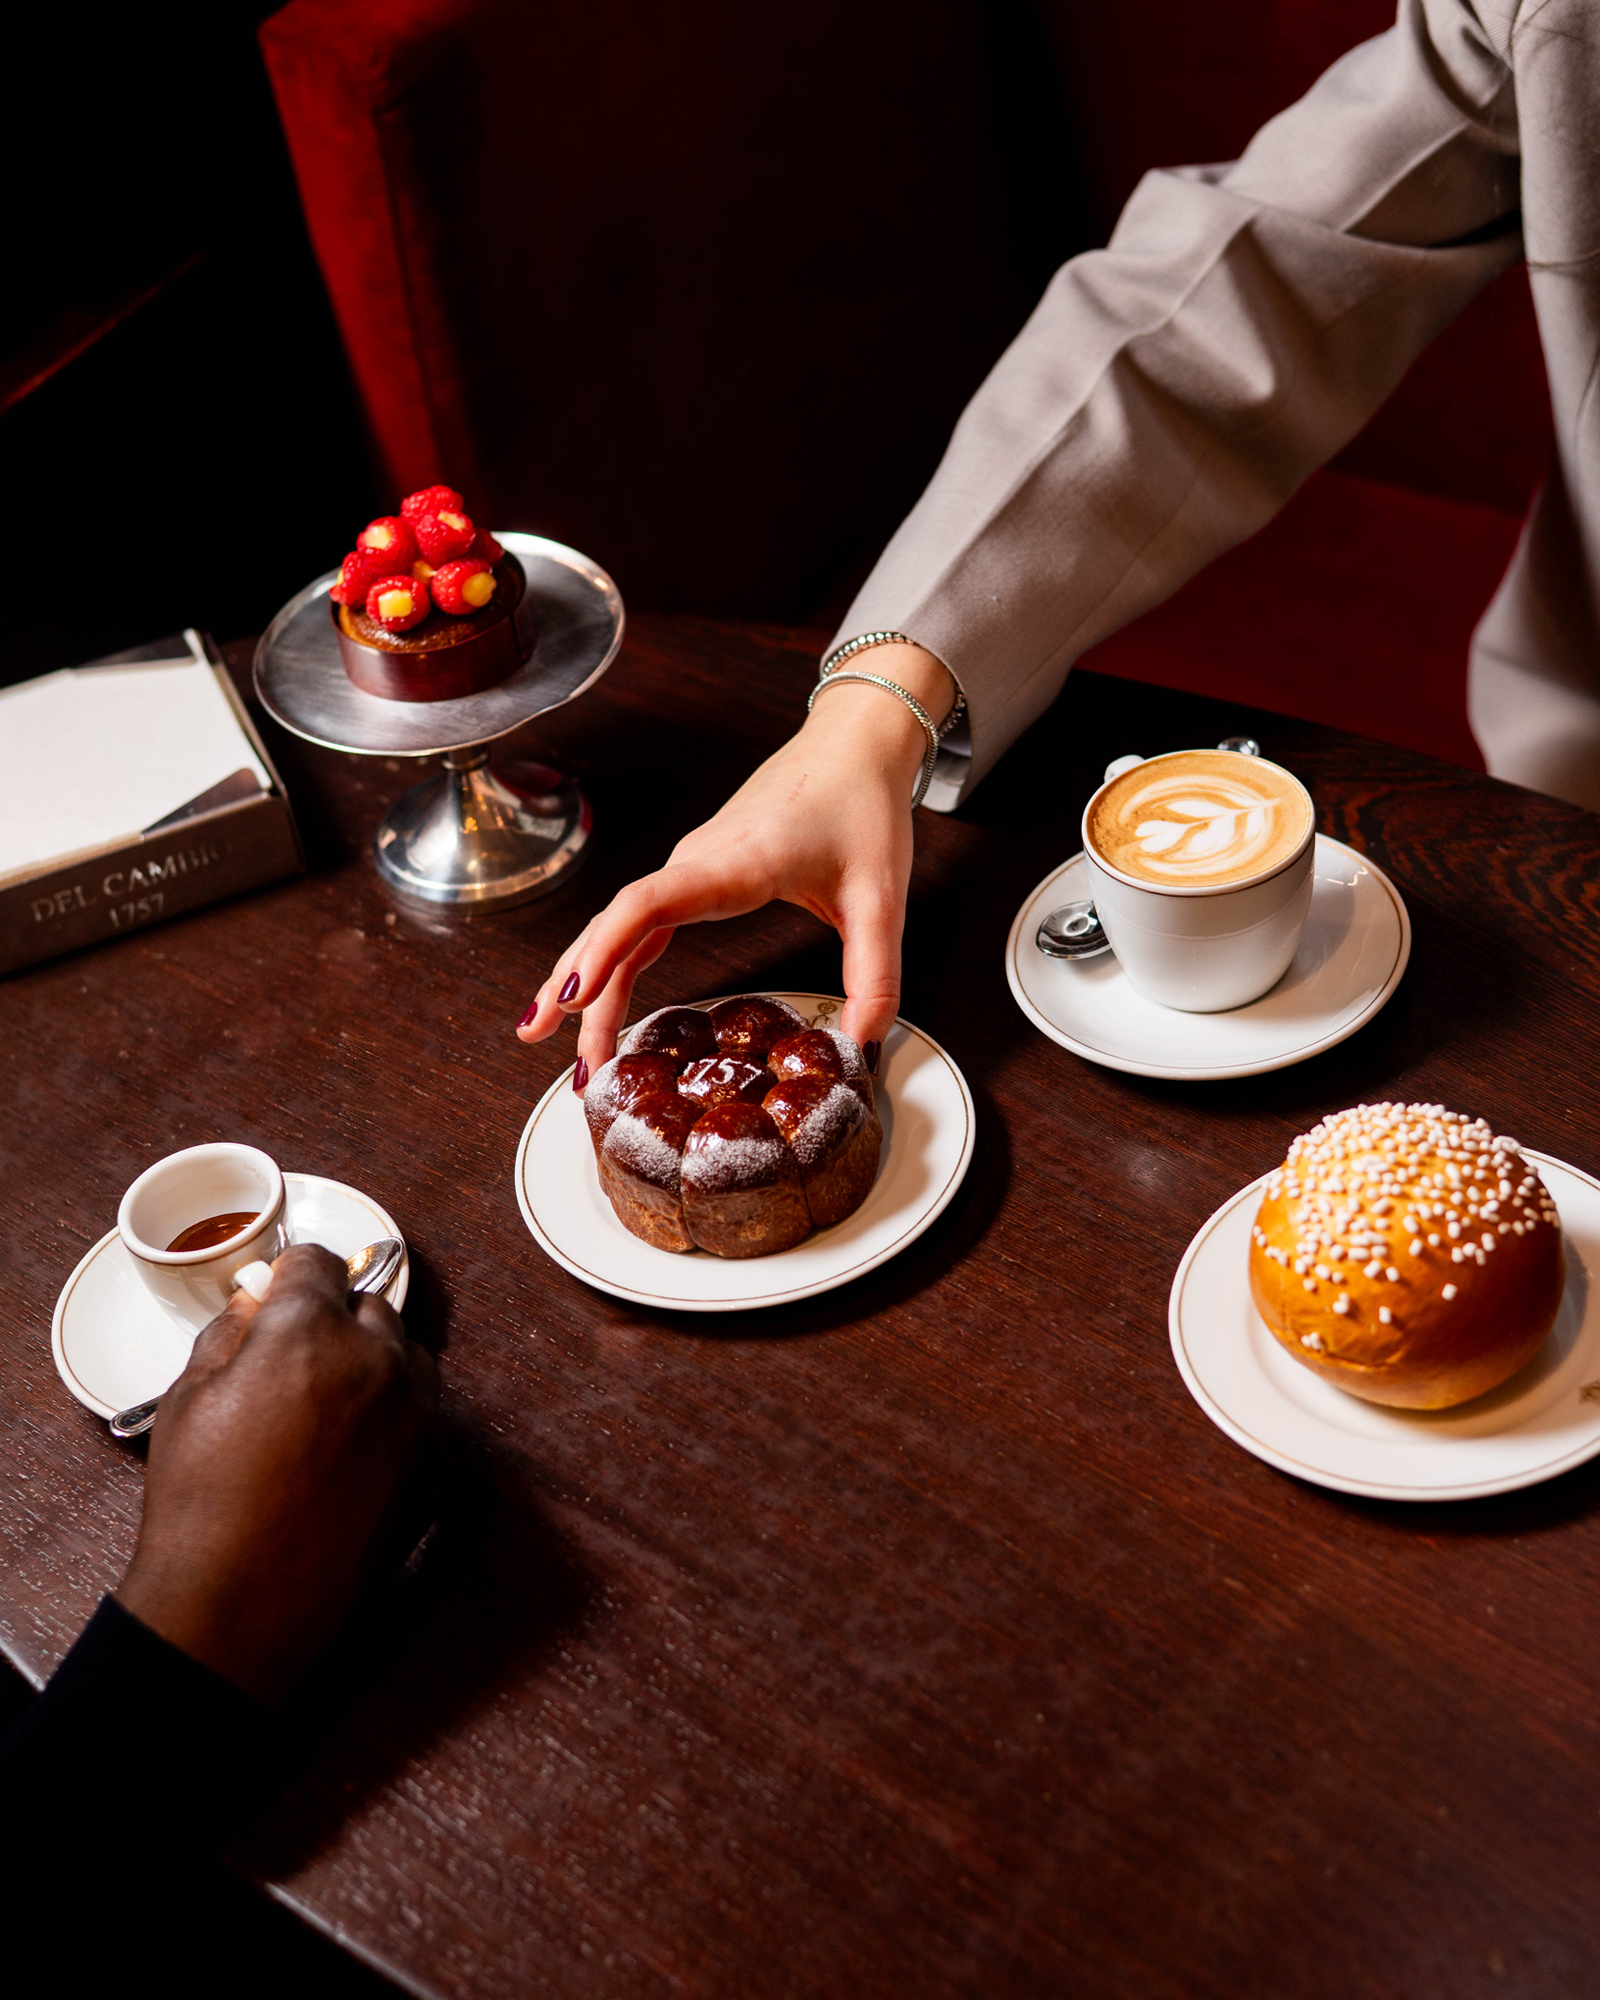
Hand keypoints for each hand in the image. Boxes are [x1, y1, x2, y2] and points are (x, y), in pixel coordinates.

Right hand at [117, 1244, 438, 1702]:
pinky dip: (394, 1407)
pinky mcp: (433, 1459)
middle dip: (333, 1318)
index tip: (277, 1292)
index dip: (291, 1274)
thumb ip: (228, 1332)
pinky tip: (350, 1443)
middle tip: (292, 1356)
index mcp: (309, 1332)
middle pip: (368, 1305)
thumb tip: (256, 1301)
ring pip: (405, 1353)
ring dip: (373, 1359)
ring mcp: (414, 1411)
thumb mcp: (187, 1400)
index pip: (319, 1262)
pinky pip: (422, 1406)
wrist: (241, 1606)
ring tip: (323, 1402)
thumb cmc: (200, 1503)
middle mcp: (375, 1360)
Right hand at [516, 642, 955, 1073]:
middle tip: (579, 1072)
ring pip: (617, 924)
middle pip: (617, 927)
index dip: (605, 951)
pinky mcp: (698, 871)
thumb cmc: (863, 804)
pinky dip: (609, 959)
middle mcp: (698, 861)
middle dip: (584, 996)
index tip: (575, 997)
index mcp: (735, 863)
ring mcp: (691, 865)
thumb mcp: (882, 898)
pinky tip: (590, 995)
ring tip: (544, 1035)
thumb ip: (876, 975)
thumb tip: (866, 1044)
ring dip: (583, 978)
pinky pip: (638, 920)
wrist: (857, 741)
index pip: (647, 905)